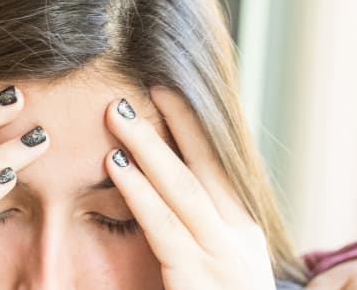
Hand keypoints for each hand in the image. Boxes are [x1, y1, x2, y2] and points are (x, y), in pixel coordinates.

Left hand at [104, 87, 275, 289]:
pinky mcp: (198, 279)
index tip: (163, 87)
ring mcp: (222, 258)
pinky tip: (116, 164)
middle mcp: (238, 237)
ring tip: (118, 111)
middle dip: (171, 122)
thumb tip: (155, 179)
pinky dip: (140, 191)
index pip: (214, 164)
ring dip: (148, 145)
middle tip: (135, 86)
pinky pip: (164, 226)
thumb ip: (192, 224)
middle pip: (203, 164)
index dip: (189, 124)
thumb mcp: (213, 260)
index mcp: (240, 228)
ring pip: (183, 187)